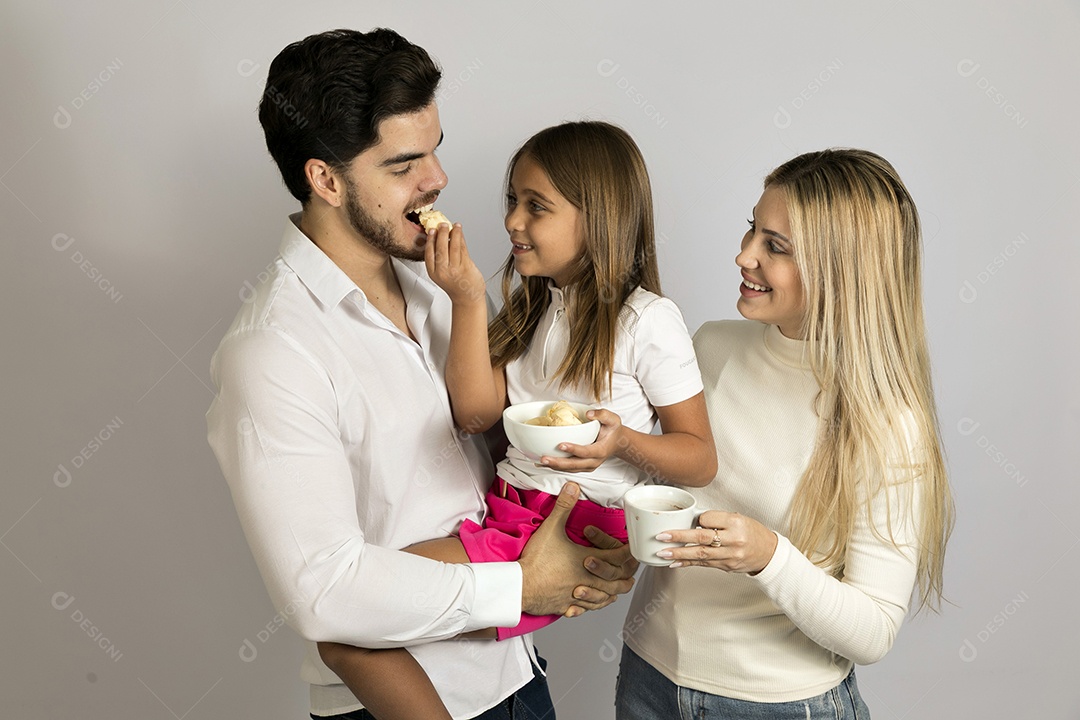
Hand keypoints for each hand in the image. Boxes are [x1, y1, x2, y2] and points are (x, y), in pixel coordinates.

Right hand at [424, 223, 485, 304]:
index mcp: (434, 273)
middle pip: (440, 247)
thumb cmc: (456, 286)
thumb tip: (440, 239)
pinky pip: (463, 249)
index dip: (430, 240)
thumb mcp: (441, 274)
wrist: (467, 298)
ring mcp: (455, 270)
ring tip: (455, 226)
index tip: (431, 230)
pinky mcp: (466, 267)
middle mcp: (443, 272)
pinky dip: (462, 239)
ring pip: (453, 246)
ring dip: (454, 233)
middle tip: (442, 224)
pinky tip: (461, 234)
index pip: (429, 253)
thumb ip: (439, 260)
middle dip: (441, 233)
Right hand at [519, 482, 634, 616]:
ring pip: (604, 598)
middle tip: (631, 572)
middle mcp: (588, 580)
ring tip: (616, 589)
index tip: (632, 548)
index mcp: (589, 561)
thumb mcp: (551, 529)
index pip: (618, 558)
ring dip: (613, 592)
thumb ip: (564, 507)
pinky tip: (592, 602)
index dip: (628, 552)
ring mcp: (578, 596)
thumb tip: (573, 487)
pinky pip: (586, 608)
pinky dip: (593, 605)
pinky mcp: (567, 605)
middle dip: (625, 576)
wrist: (520, 587)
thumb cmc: (537, 560)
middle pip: (617, 582)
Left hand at [540, 408, 624, 472]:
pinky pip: (568, 469)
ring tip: (541, 461)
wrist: (617, 443)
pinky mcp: (582, 467)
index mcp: (601, 450)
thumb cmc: (613, 430)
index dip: (573, 449)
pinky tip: (544, 463)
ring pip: (570, 469)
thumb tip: (588, 414)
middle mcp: (594, 461)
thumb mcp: (613, 419)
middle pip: (575, 465)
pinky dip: (556, 467)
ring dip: (555, 466)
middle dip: (558, 463)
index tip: (560, 444)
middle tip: (544, 458)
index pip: (586, 451)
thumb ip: (602, 414)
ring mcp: (588, 466)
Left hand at [653, 510, 777, 573]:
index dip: (697, 519)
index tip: (690, 519)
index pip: (708, 519)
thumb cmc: (752, 532)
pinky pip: (704, 564)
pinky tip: (675, 563)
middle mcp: (733, 540)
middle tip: (662, 536)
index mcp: (736, 523)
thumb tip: (691, 519)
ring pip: (700, 554)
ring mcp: (730, 555)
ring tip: (663, 552)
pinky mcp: (726, 567)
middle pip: (702, 538)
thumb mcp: (739, 518)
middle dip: (679, 537)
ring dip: (679, 553)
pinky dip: (688, 563)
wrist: (768, 553)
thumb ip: (717, 519)